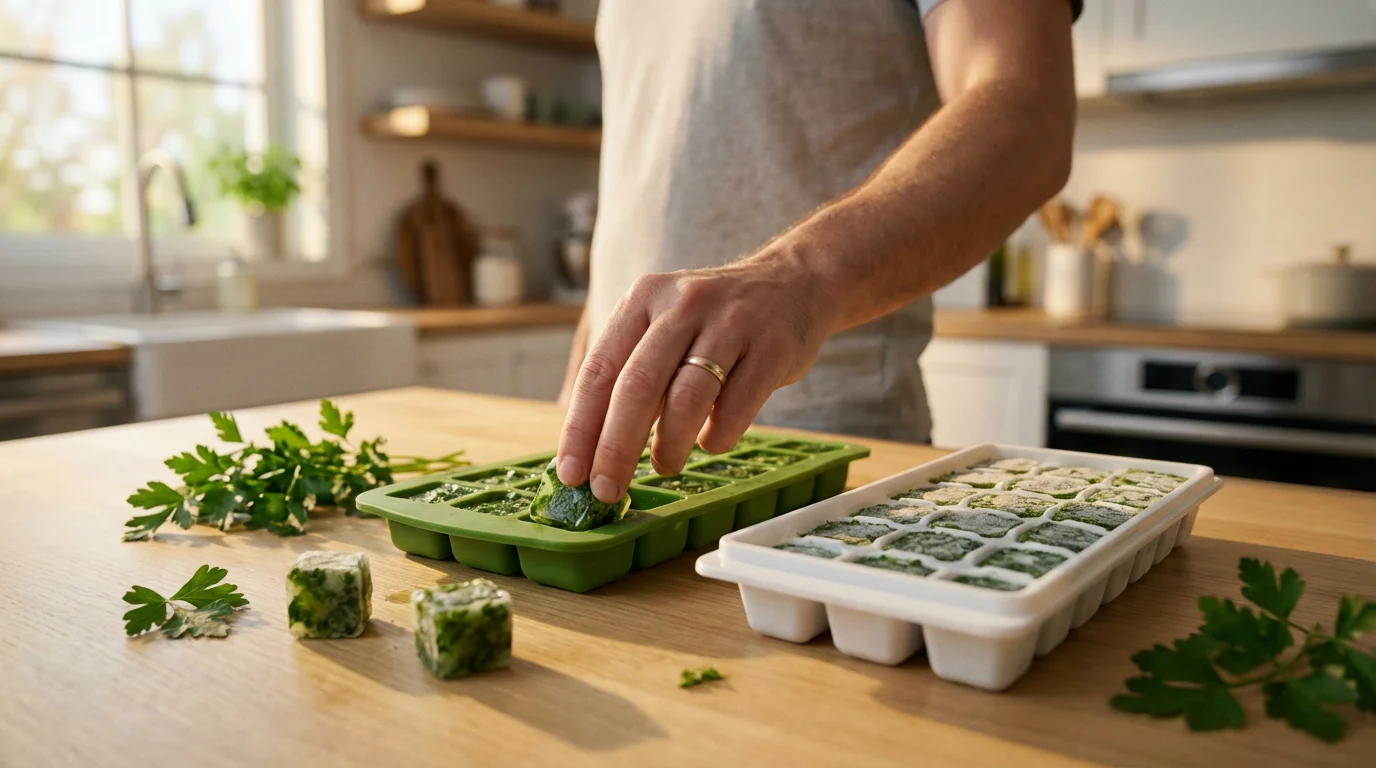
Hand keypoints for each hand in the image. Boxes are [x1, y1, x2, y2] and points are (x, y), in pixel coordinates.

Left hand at [556, 251, 836, 502]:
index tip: (572, 474)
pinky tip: (712, 442)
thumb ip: (632, 373)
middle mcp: (682, 305)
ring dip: (668, 446)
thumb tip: (591, 449)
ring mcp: (730, 323)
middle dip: (616, 448)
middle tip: (607, 490)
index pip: (599, 370)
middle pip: (636, 387)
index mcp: (644, 298)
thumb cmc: (717, 321)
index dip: (580, 428)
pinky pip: (737, 406)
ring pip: (686, 398)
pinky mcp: (772, 347)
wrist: (796, 282)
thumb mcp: (666, 325)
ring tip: (664, 466)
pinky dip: (718, 436)